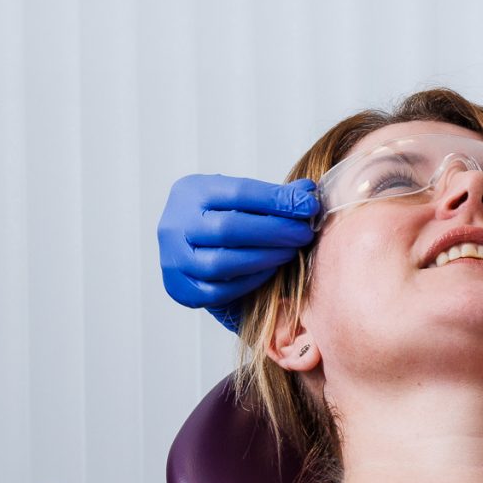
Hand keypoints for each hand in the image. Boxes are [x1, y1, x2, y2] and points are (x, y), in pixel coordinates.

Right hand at [157, 174, 318, 328]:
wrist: (186, 244)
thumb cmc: (221, 216)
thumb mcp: (240, 198)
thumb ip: (273, 197)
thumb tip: (307, 192)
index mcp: (190, 192)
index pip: (239, 192)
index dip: (277, 200)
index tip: (309, 205)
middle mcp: (174, 224)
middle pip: (228, 229)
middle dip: (273, 230)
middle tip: (304, 233)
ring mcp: (173, 259)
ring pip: (220, 263)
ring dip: (263, 258)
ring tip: (290, 252)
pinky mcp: (178, 288)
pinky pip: (216, 291)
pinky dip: (248, 281)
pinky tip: (269, 270)